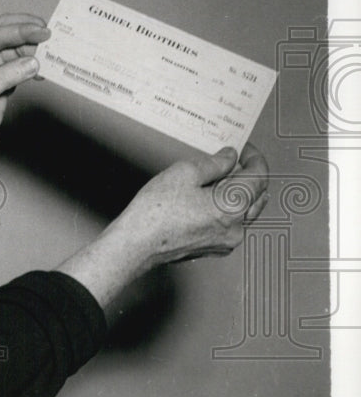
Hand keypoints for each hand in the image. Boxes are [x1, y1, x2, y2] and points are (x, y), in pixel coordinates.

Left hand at [0, 14, 49, 183]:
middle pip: (4, 35)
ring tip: (51, 53)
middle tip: (50, 34)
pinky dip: (32, 67)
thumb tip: (32, 62)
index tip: (40, 30)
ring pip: (15, 50)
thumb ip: (4, 76)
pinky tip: (43, 70)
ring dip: (33, 51)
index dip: (18, 31)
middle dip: (27, 32)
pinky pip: (19, 66)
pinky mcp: (0, 78)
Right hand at [113, 143, 269, 270]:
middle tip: (229, 161)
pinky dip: (226, 209)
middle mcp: (236, 227)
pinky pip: (231, 224)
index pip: (259, 176)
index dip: (253, 157)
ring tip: (215, 180)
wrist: (138, 243)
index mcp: (233, 206)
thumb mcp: (184, 173)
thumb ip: (214, 163)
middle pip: (257, 195)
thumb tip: (229, 158)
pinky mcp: (214, 248)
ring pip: (245, 211)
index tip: (244, 149)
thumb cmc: (156, 213)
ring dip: (237, 193)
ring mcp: (226, 241)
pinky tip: (207, 200)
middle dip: (247, 175)